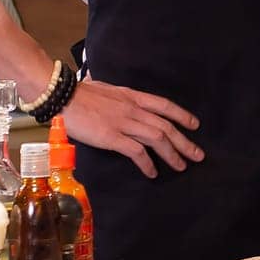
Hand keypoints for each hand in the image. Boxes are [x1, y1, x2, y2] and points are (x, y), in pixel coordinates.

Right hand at [62, 78, 203, 177]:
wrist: (62, 96)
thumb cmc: (78, 92)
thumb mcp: (104, 87)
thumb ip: (113, 94)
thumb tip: (108, 88)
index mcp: (132, 95)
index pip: (164, 105)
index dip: (182, 115)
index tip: (195, 125)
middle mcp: (132, 109)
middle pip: (166, 126)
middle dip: (184, 142)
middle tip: (198, 155)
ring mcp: (123, 122)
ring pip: (157, 138)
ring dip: (172, 154)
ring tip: (181, 167)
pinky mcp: (112, 137)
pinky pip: (136, 151)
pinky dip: (147, 163)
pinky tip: (152, 172)